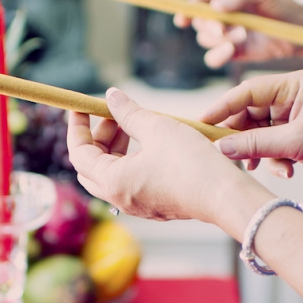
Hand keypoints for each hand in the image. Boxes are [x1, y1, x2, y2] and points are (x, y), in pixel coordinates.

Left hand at [67, 89, 265, 228]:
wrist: (225, 196)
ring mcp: (137, 206)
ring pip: (110, 174)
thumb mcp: (157, 128)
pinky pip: (129, 182)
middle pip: (90, 166)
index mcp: (113, 182)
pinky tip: (148, 143)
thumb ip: (129, 112)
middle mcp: (120, 199)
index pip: (78, 153)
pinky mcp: (153, 206)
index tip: (80, 106)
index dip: (77, 127)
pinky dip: (129, 160)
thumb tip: (111, 96)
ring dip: (114, 148)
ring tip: (133, 124)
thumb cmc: (192, 163)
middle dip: (96, 137)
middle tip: (113, 115)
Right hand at [173, 0, 302, 68]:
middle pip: (198, 22)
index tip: (183, 18)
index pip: (198, 1)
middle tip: (222, 29)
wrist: (295, 30)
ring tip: (243, 35)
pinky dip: (219, 55)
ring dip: (220, 40)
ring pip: (204, 41)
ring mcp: (224, 34)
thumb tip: (214, 7)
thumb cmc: (280, 5)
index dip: (188, 9)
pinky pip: (213, 58)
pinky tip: (232, 50)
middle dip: (208, 26)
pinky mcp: (230, 52)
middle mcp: (219, 14)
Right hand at [201, 70, 302, 189]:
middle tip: (226, 154)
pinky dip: (273, 161)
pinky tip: (287, 172)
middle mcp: (292, 98)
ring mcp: (293, 120)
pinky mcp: (297, 140)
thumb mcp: (296, 141)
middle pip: (248, 114)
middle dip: (240, 136)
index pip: (247, 91)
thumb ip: (256, 143)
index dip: (223, 107)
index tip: (203, 123)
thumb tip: (221, 148)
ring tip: (258, 167)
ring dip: (257, 153)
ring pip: (257, 134)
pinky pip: (270, 148)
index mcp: (294, 84)